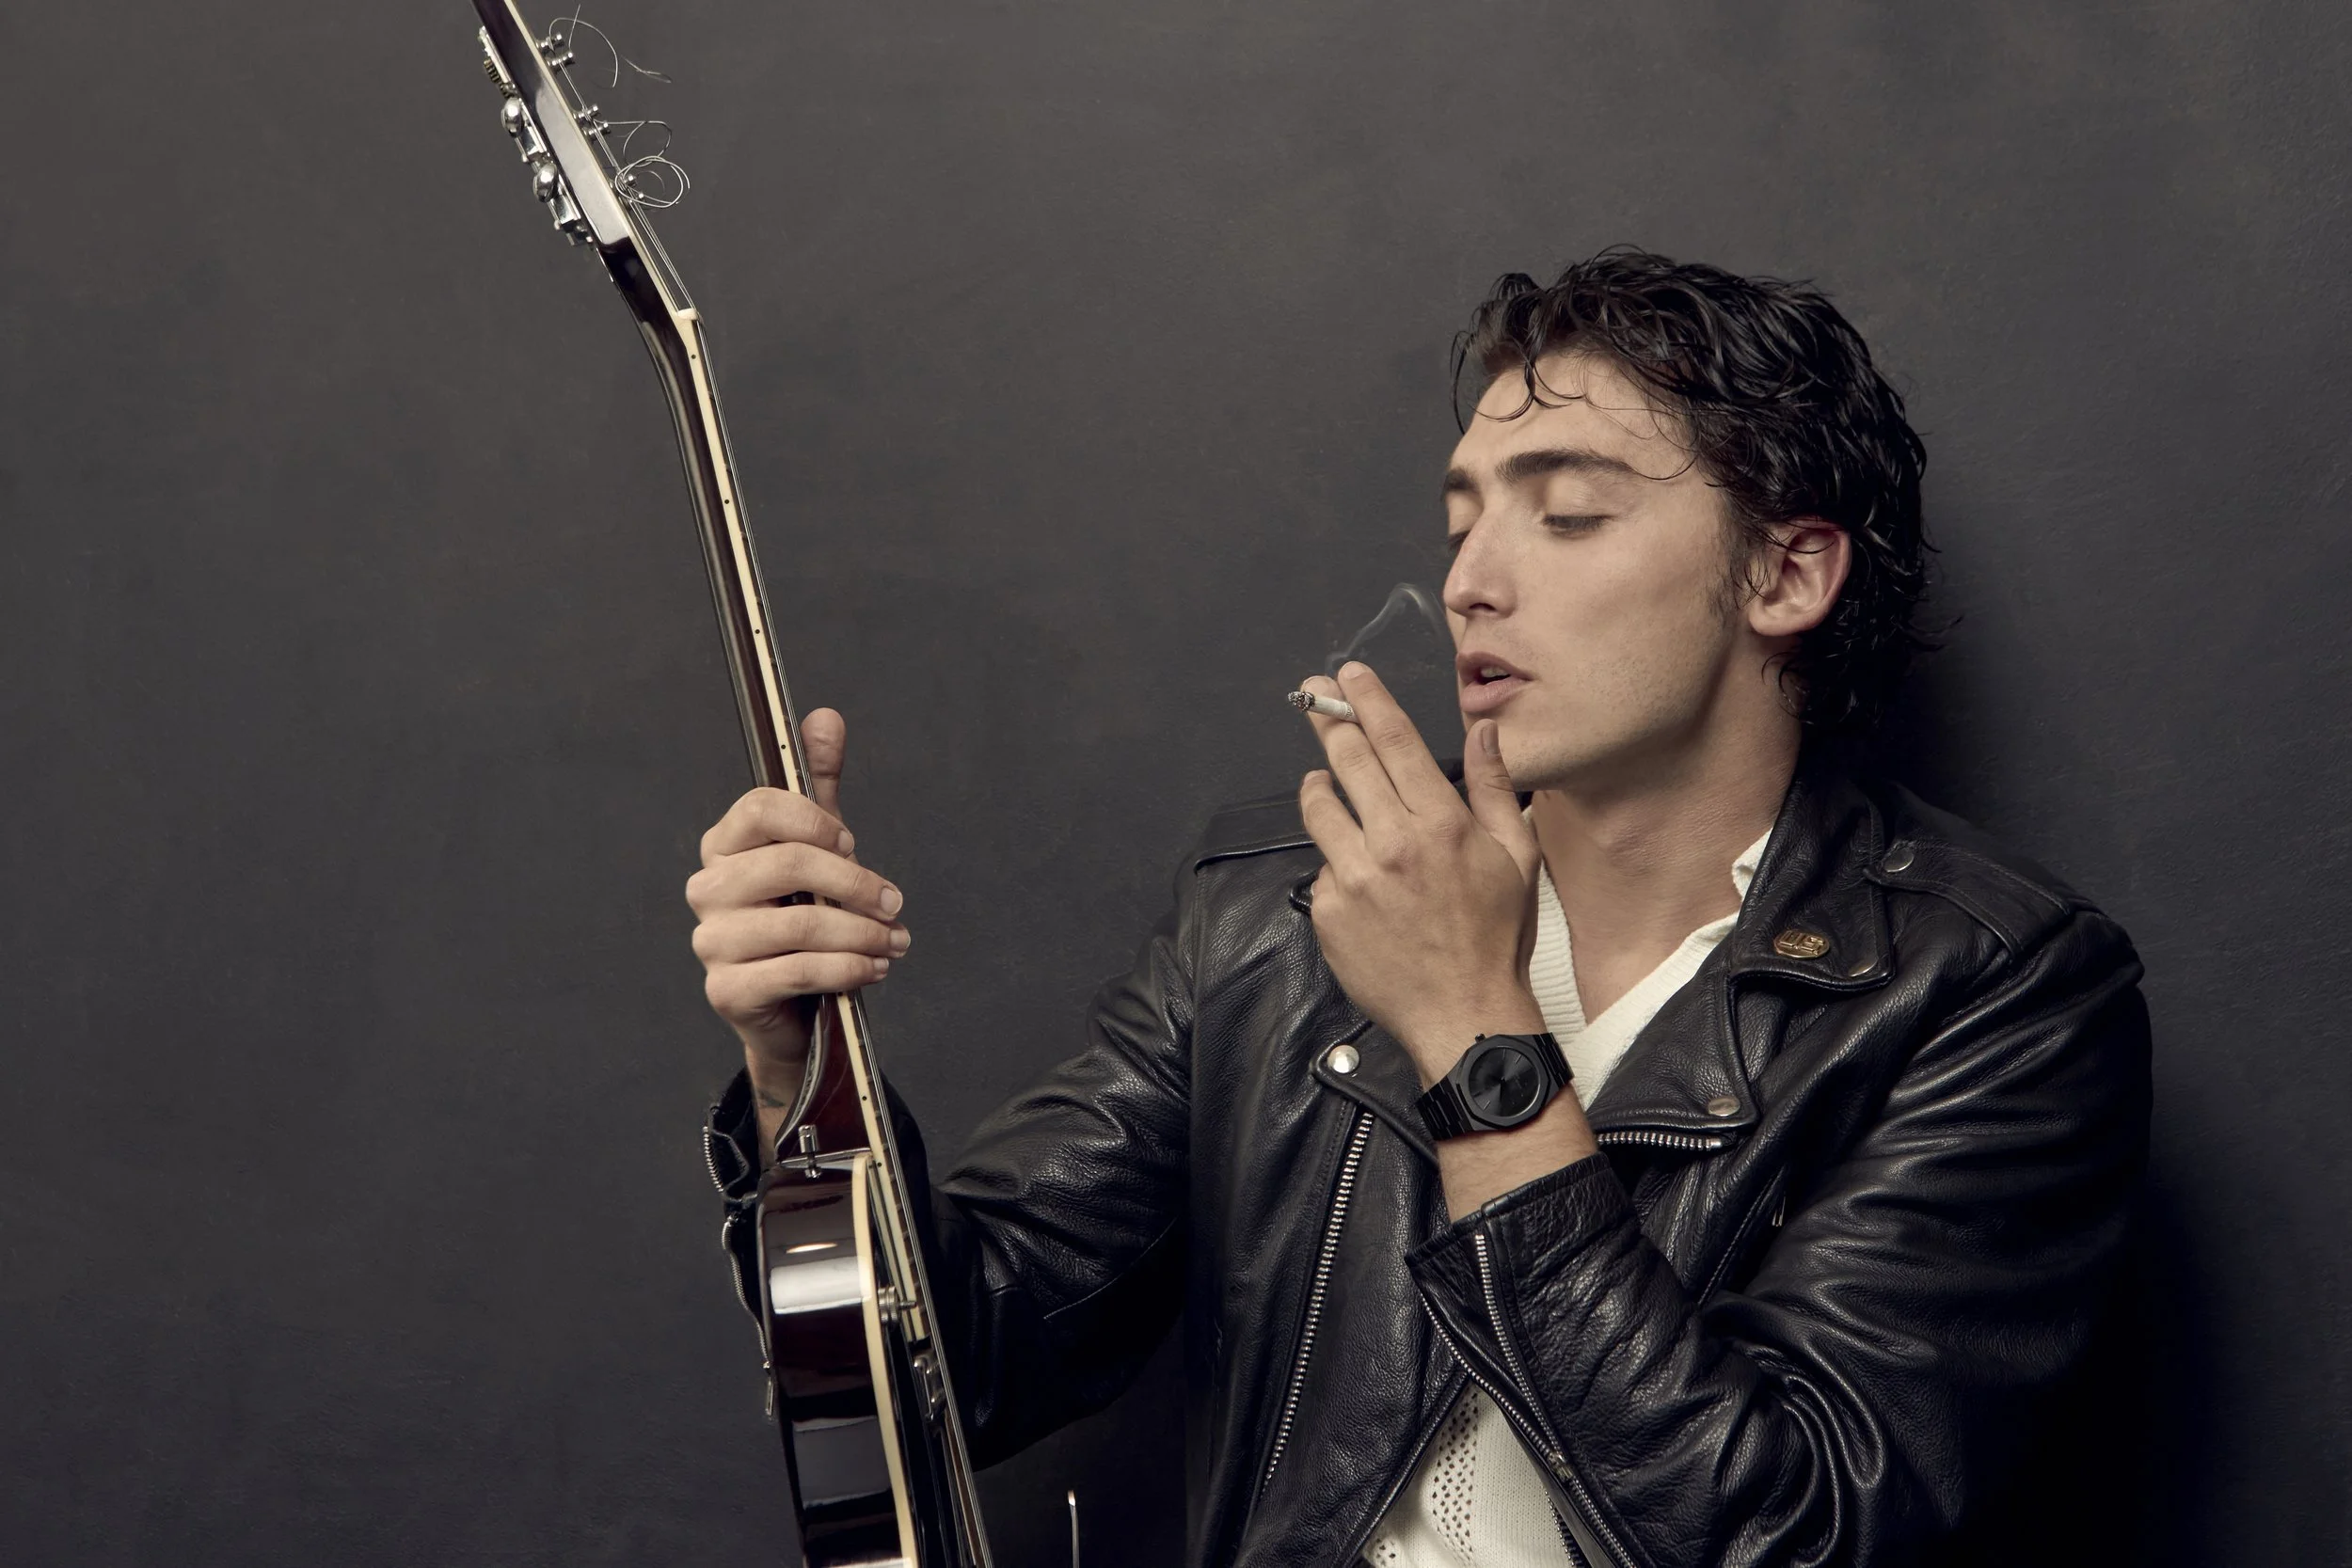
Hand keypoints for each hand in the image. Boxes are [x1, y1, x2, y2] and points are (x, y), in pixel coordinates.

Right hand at [686, 709, 908, 1090]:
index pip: (760, 809)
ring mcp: (711, 942)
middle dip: (856, 883)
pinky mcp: (727, 990)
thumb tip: (825, 717)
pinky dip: (846, 969)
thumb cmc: (805, 916)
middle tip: (895, 903)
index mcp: (725, 846)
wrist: (795, 1006)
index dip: (814, 821)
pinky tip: (872, 969)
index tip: (852, 842)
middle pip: (787, 864)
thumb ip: (819, 784)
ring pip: (798, 924)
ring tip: (895, 942)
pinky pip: (795, 972)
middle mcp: (708, 889)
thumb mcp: (819, 846)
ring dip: (862, 933)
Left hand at [1297, 664, 1545, 1084]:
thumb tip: (1484, 732)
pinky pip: (1323, 868)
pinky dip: (1336, 862)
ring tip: (1324, 782)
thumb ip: (1495, 787)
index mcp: (1441, 823)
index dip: (1367, 700)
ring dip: (1320, 786)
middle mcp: (1392, 843)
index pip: (1394, 741)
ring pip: (1319, 809)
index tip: (1348, 675)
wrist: (1464, 1015)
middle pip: (1347, 761)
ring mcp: (1355, 878)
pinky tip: (1359, 878)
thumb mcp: (1517, 857)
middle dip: (1329, 721)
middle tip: (1313, 695)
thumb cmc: (1495, 938)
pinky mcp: (1329, 910)